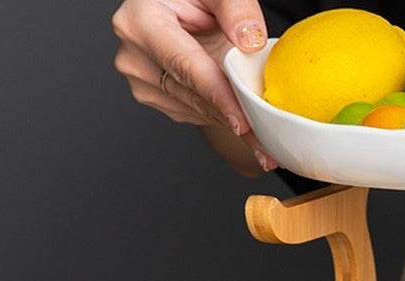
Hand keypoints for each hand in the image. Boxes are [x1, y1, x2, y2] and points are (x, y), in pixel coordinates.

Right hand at [112, 0, 277, 170]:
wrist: (176, 6)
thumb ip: (235, 7)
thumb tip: (251, 41)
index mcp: (141, 22)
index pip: (188, 67)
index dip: (219, 97)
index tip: (243, 123)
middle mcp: (136, 57)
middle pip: (194, 95)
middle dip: (235, 117)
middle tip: (269, 142)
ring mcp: (142, 81)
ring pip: (197, 109)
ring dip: (231, 118)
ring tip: (261, 132)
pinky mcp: (154, 96)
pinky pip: (194, 112)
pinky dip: (220, 113)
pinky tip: (238, 110)